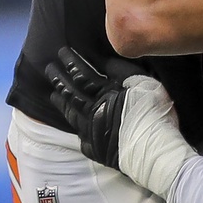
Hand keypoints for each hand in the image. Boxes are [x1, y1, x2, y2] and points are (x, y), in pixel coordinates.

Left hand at [44, 47, 143, 165]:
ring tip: (54, 93)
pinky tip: (72, 123)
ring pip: (71, 114)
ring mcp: (91, 132)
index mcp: (103, 94)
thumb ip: (121, 71)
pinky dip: (74, 126)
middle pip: (71, 93)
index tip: (61, 52)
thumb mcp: (142, 83)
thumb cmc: (153, 113)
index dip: (71, 63)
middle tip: (49, 69)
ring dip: (61, 101)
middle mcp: (92, 112)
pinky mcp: (95, 149)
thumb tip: (102, 60)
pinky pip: (80, 135)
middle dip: (59, 79)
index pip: (82, 75)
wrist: (153, 150)